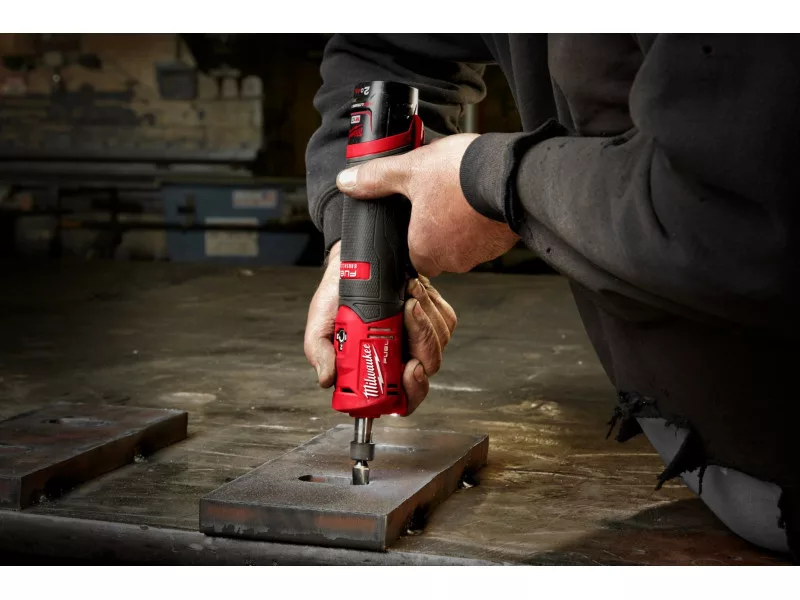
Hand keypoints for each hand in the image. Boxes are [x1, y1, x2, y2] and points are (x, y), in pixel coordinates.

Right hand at [303, 241, 456, 414]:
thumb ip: (320, 353)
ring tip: (404, 299)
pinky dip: (431, 303)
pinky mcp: (435, 318)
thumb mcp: (320, 327)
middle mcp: (402, 359)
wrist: (349, 267)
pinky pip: (444, 319)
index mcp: (377, 371)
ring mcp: (421, 340)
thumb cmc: (336, 301)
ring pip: (439, 342)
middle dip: (422, 342)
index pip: (404, 400)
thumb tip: (327, 378)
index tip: (409, 369)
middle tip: (408, 317)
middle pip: (428, 367)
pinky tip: (413, 291)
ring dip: (424, 317)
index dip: (412, 391)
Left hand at [336, 133, 519, 276]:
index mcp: (424, 249)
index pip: (411, 254)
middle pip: (439, 250)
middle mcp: (452, 259)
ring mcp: (481, 254)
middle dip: (439, 227)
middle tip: (440, 197)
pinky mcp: (503, 244)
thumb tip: (348, 181)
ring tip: (463, 193)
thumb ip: (376, 179)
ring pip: (464, 244)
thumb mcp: (409, 170)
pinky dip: (484, 221)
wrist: (510, 173)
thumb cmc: (459, 175)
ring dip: (463, 224)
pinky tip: (483, 199)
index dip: (414, 233)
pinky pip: (488, 237)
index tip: (418, 214)